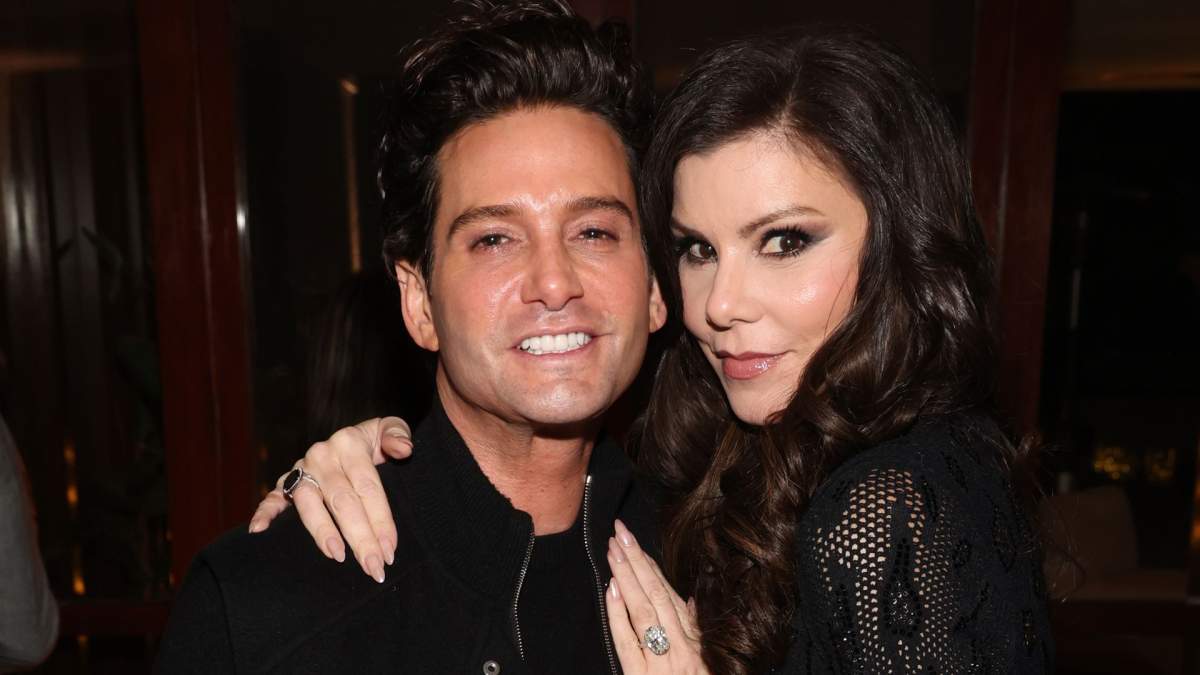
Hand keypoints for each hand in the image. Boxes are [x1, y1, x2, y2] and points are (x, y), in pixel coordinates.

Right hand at [247, 417, 412, 582]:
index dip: (380, 519)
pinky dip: (265, 513)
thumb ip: (398, 434)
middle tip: (372, 566)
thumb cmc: (373, 441)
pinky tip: (259, 532)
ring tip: (337, 556)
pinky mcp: (284, 482)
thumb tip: (404, 449)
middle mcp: (322, 455)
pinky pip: (272, 498)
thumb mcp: (388, 429)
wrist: (348, 437)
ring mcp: (301, 470)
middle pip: (342, 500)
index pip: (368, 487)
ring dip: (322, 532)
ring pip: (309, 504)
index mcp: (349, 443)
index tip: (390, 549)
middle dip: (359, 537)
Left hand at [606, 519, 706, 673]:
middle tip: (618, 532)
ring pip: (642, 611)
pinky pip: (628, 642)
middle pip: (654, 595)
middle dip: (635, 561)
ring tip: (613, 551)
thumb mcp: (712, 661)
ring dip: (626, 578)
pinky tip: (611, 590)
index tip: (633, 541)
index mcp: (697, 640)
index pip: (669, 594)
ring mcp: (661, 663)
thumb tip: (687, 600)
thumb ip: (698, 630)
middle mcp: (681, 647)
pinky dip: (618, 614)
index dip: (649, 565)